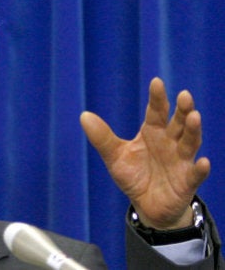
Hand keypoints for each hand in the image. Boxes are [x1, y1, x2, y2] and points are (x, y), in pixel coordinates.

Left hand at [80, 77, 209, 228]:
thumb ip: (102, 137)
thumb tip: (83, 115)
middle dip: (182, 110)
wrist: (147, 205)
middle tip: (184, 95)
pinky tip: (204, 162)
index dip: (157, 98)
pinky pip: (196, 174)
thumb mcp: (115, 156)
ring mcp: (181, 161)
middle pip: (178, 123)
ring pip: (190, 143)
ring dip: (193, 130)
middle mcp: (170, 143)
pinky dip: (200, 169)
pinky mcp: (187, 181)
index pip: (156, 112)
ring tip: (194, 117)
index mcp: (153, 133)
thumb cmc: (134, 175)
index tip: (156, 82)